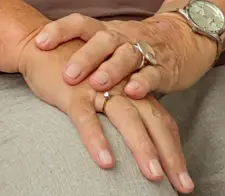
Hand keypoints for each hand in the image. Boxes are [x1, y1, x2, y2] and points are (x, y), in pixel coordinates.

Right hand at [16, 35, 192, 191]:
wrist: (39, 43)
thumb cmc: (73, 71)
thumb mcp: (103, 89)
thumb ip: (122, 110)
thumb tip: (138, 146)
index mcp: (132, 89)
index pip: (162, 121)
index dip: (175, 150)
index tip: (184, 181)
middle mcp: (122, 88)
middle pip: (153, 120)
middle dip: (169, 154)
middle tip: (182, 185)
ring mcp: (98, 88)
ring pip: (126, 119)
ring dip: (142, 147)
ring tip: (153, 175)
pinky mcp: (73, 92)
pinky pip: (87, 119)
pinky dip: (97, 140)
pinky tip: (106, 162)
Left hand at [35, 13, 219, 98]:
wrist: (183, 38)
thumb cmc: (132, 46)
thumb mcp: (106, 44)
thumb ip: (78, 52)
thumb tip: (36, 58)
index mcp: (105, 31)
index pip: (79, 23)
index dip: (59, 31)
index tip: (38, 43)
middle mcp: (122, 38)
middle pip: (102, 40)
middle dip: (84, 57)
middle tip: (67, 74)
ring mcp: (144, 51)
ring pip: (127, 55)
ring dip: (112, 69)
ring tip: (97, 84)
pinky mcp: (164, 67)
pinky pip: (153, 73)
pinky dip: (143, 82)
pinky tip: (133, 91)